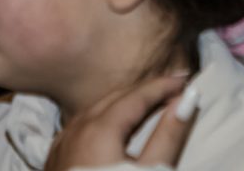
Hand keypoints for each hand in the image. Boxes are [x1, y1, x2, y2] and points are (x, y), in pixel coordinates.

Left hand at [46, 74, 196, 169]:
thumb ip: (170, 134)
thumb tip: (188, 100)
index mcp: (100, 129)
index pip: (138, 94)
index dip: (164, 85)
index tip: (186, 79)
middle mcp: (75, 130)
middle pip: (115, 97)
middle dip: (145, 91)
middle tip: (173, 89)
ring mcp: (61, 146)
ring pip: (94, 110)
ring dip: (123, 104)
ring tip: (148, 104)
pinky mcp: (55, 163)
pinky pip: (79, 127)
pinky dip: (102, 120)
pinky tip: (111, 128)